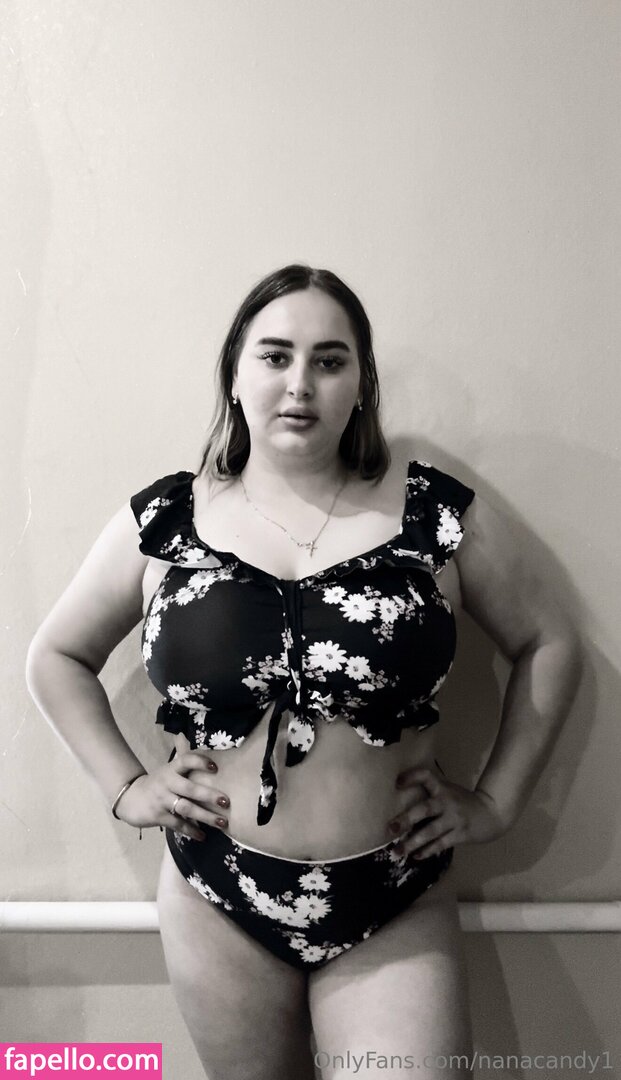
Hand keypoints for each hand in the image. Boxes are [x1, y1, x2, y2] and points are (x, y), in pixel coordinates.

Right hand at [114, 750, 230, 841]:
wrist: (130, 798)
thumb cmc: (158, 782)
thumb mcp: (168, 768)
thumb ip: (180, 754)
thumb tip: (183, 734)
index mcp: (172, 769)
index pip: (186, 760)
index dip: (200, 762)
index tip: (215, 768)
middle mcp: (167, 782)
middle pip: (190, 788)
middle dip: (209, 795)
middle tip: (226, 802)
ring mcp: (162, 800)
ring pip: (186, 808)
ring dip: (205, 816)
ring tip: (222, 822)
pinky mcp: (158, 816)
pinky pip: (178, 824)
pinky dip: (191, 831)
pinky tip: (203, 836)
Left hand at [387, 766, 509, 858]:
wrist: (491, 813)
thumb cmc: (463, 802)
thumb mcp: (448, 791)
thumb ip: (430, 794)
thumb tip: (401, 801)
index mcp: (443, 788)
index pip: (426, 776)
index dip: (412, 777)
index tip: (396, 782)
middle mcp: (447, 802)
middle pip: (425, 809)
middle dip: (407, 819)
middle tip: (391, 828)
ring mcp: (454, 819)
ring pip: (431, 831)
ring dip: (413, 843)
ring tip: (397, 851)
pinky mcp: (461, 834)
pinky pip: (441, 844)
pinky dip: (428, 851)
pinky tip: (416, 856)